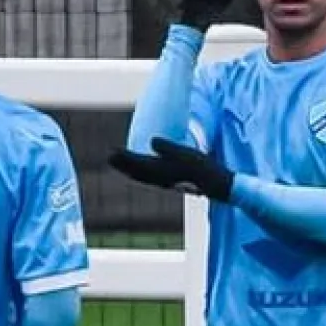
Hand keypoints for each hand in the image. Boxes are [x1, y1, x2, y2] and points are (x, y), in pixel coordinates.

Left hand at [108, 137, 233, 202]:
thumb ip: (166, 147)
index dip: (123, 157)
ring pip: (142, 176)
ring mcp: (165, 182)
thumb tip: (152, 140)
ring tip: (122, 164)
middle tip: (110, 157)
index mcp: (158, 170)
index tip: (111, 151)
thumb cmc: (200, 167)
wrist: (215, 184)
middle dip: (122, 164)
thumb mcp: (183, 152)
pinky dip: (142, 173)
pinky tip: (145, 170)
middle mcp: (158, 178)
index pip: (135, 163)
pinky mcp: (172, 182)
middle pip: (134, 171)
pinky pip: (150, 178)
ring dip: (130, 169)